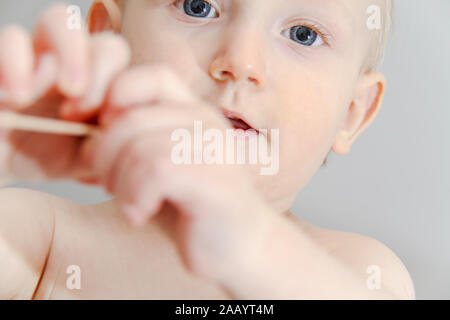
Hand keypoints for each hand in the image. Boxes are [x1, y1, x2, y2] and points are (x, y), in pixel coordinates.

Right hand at [0, 4, 129, 182]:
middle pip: (109, 45)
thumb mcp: (92, 157)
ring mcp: (42, 56)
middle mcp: (78, 65)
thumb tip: (140, 132)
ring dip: (71, 55)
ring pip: (62, 21)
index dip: (125, 89)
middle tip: (81, 111)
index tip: (107, 123)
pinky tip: (18, 96)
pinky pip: (12, 38)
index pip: (134, 71)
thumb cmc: (51, 155)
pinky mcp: (7, 60)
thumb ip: (116, 144)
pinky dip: (17, 62)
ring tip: (63, 91)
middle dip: (101, 75)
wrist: (8, 160)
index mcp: (104, 88)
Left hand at [93, 64, 271, 281]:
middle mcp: (208, 123)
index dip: (115, 96)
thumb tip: (83, 131)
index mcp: (193, 113)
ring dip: (120, 184)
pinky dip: (135, 198)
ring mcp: (216, 150)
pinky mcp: (216, 182)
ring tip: (129, 204)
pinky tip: (140, 215)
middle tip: (107, 184)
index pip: (152, 76)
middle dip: (104, 157)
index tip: (100, 135)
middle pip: (132, 119)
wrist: (238, 246)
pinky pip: (156, 173)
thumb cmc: (189, 206)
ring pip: (140, 149)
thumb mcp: (154, 166)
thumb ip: (129, 142)